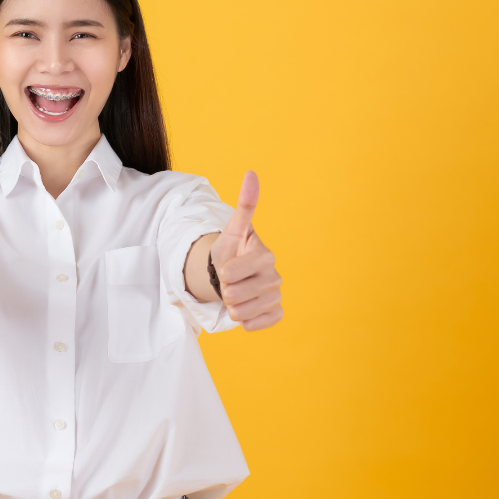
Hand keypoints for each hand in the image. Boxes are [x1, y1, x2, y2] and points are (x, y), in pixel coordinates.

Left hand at [210, 171, 282, 330]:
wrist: (232, 274)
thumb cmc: (231, 251)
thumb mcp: (233, 229)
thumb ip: (245, 204)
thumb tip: (252, 173)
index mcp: (266, 256)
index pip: (229, 273)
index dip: (221, 271)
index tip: (227, 266)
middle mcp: (276, 276)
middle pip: (233, 294)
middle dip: (224, 289)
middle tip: (229, 281)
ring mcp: (277, 297)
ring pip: (240, 312)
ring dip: (231, 304)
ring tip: (236, 292)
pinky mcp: (276, 314)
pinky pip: (253, 325)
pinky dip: (243, 320)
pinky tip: (246, 307)